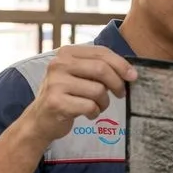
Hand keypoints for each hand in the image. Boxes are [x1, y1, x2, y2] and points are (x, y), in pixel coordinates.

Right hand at [22, 45, 136, 144]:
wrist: (39, 120)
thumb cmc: (65, 95)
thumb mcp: (79, 75)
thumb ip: (98, 68)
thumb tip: (129, 72)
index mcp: (66, 53)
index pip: (101, 52)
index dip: (121, 64)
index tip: (133, 76)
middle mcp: (58, 64)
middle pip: (102, 69)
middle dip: (117, 83)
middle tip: (120, 94)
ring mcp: (55, 83)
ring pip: (98, 90)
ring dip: (104, 102)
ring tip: (97, 106)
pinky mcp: (56, 102)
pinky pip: (90, 106)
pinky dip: (95, 112)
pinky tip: (88, 113)